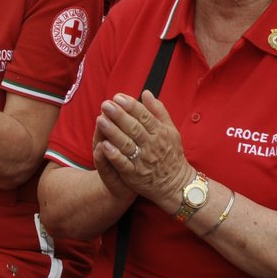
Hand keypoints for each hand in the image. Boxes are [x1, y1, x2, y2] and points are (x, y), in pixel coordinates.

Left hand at [92, 91, 194, 207]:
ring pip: (126, 144)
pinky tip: (104, 145)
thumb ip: (158, 111)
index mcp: (160, 133)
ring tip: (100, 119)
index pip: (144, 116)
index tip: (118, 97)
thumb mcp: (171, 130)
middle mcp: (152, 146)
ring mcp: (143, 161)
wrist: (176, 184)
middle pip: (134, 128)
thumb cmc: (172, 154)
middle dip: (119, 115)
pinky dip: (114, 155)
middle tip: (106, 104)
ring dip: (113, 132)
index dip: (131, 106)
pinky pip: (123, 164)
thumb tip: (146, 93)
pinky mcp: (135, 175)